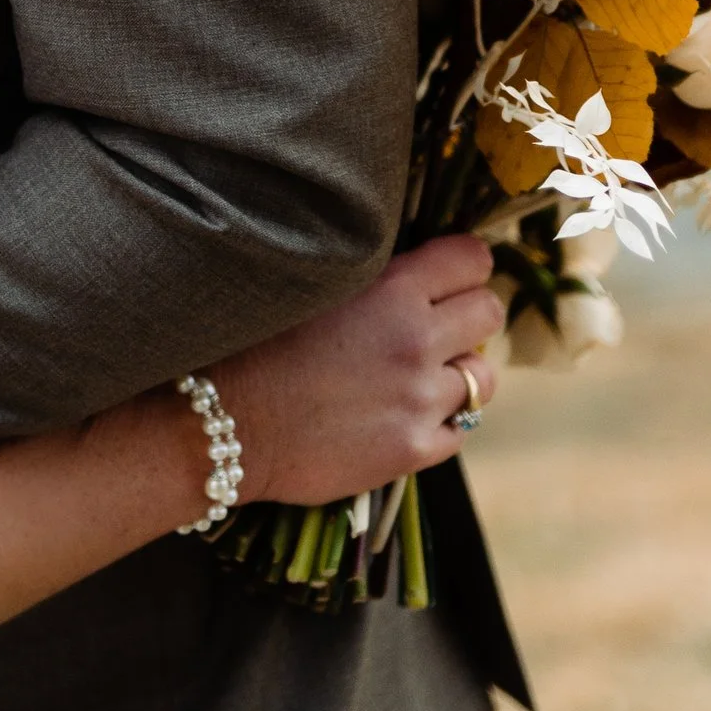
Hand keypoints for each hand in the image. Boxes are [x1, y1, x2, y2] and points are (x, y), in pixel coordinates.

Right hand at [216, 233, 505, 506]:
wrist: (221, 422)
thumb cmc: (249, 343)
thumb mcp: (309, 286)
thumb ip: (369, 278)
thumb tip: (412, 271)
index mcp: (390, 290)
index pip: (472, 260)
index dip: (464, 266)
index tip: (449, 276)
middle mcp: (415, 341)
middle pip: (488, 313)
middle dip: (467, 316)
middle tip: (437, 327)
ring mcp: (418, 400)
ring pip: (481, 378)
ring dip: (457, 374)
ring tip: (417, 378)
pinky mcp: (413, 450)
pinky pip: (457, 431)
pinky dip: (436, 423)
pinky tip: (397, 417)